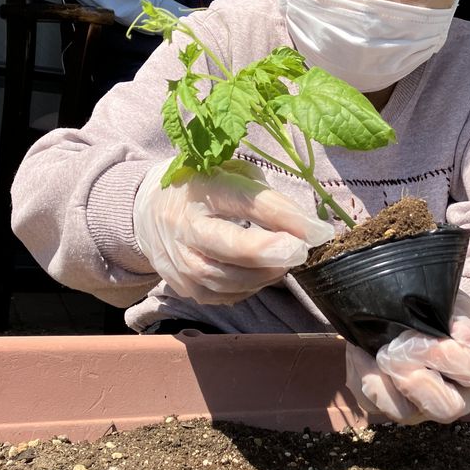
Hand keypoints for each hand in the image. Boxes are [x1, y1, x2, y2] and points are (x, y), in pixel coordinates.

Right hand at [133, 159, 333, 304]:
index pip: (248, 203)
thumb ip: (266, 197)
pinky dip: (249, 288)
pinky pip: (222, 296)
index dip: (287, 218)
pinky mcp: (181, 284)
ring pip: (227, 279)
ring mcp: (179, 259)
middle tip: (300, 252)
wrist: (149, 209)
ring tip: (286, 262)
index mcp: (202, 188)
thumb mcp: (233, 173)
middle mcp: (184, 225)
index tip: (320, 230)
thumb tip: (307, 227)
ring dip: (265, 275)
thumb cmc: (204, 186)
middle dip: (271, 253)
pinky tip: (262, 274)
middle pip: (230, 247)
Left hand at [345, 294, 469, 423]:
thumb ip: (458, 317)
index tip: (416, 333)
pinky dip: (360, 377)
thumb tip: (457, 330)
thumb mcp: (458, 308)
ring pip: (402, 412)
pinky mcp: (390, 408)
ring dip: (381, 381)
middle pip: (444, 408)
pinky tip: (359, 352)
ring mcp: (421, 409)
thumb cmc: (447, 317)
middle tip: (391, 351)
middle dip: (413, 378)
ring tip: (372, 352)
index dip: (441, 353)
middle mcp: (454, 399)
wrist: (431, 327)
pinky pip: (372, 404)